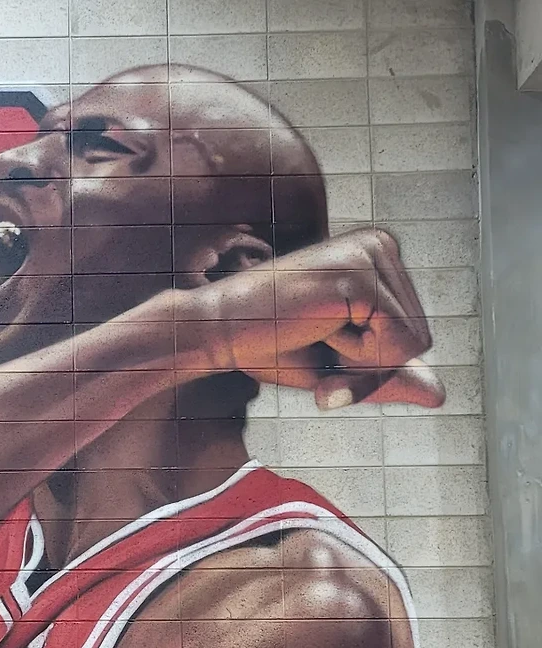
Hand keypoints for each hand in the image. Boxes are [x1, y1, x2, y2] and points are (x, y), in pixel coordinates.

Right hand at [179, 228, 444, 409]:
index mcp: (379, 255)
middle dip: (368, 367)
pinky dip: (356, 363)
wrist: (213, 332)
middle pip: (421, 339)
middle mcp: (382, 245)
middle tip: (313, 343)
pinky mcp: (359, 278)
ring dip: (359, 365)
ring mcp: (372, 255)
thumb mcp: (337, 364)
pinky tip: (314, 332)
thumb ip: (386, 374)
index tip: (321, 347)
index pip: (414, 334)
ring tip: (312, 333)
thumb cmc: (266, 345)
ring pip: (413, 345)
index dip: (370, 365)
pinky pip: (395, 347)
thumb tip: (441, 396)